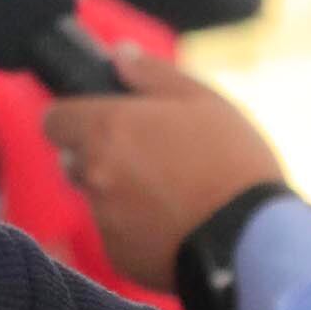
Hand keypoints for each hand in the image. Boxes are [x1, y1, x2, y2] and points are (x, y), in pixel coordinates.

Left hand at [41, 46, 286, 291]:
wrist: (256, 238)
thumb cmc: (233, 161)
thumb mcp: (203, 101)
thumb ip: (152, 75)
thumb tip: (120, 53)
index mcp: (107, 129)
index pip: (54, 120)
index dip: (75, 118)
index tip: (102, 121)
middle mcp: (94, 174)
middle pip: (73, 160)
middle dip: (99, 156)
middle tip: (149, 157)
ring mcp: (103, 219)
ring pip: (97, 199)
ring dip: (119, 194)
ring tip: (171, 194)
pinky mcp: (118, 256)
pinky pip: (117, 235)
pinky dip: (136, 229)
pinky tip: (175, 225)